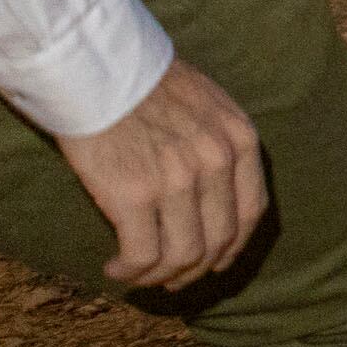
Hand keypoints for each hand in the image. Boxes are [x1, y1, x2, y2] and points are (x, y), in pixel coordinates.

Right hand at [51, 60, 269, 286]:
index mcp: (240, 139)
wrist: (96, 67)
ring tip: (136, 274)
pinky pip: (143, 255)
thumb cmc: (142, 82)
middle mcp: (218, 162)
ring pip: (182, 256)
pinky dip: (131, 270)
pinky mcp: (135, 196)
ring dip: (159, 276)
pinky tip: (114, 267)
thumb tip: (214, 190)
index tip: (213, 261)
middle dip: (195, 269)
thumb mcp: (206, 102)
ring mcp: (179, 181)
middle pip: (218, 241)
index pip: (251, 212)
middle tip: (170, 279)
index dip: (232, 246)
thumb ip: (218, 142)